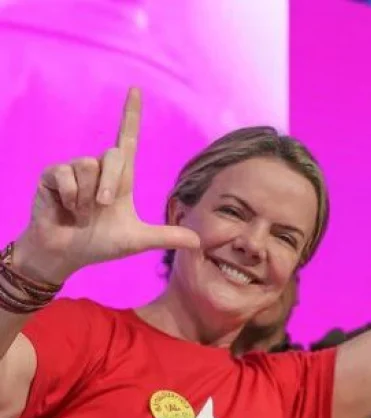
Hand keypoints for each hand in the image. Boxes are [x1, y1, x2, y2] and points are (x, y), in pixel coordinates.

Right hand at [15, 89, 200, 283]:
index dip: (131, 115)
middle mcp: (98, 168)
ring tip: (80, 211)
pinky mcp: (51, 175)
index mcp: (120, 178)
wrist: (66, 254)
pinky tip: (65, 208)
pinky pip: (66, 176)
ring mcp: (73, 170)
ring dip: (86, 197)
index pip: (127, 139)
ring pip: (87, 166)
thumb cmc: (100, 244)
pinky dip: (70, 198)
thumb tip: (199, 241)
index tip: (135, 90)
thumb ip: (166, 237)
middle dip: (109, 185)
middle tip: (101, 208)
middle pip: (113, 155)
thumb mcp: (137, 240)